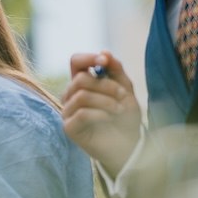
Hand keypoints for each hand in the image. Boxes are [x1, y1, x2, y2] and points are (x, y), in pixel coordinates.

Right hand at [61, 52, 142, 179]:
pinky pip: (82, 113)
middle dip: (106, 85)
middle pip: (81, 79)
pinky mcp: (70, 127)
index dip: (89, 58)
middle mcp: (71, 95)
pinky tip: (109, 119)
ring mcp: (68, 112)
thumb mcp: (125, 89)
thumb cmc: (125, 117)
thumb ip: (116, 70)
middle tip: (123, 95)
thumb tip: (104, 53)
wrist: (128, 145)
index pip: (76, 61)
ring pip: (81, 95)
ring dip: (106, 101)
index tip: (104, 62)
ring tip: (120, 109)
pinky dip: (100, 114)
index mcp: (83, 83)